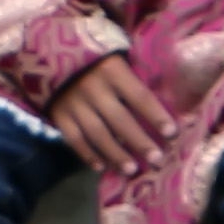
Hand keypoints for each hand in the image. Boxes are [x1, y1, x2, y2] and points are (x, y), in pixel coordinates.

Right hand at [47, 53, 174, 176]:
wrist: (51, 52)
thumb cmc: (98, 58)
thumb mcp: (118, 60)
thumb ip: (135, 79)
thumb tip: (163, 104)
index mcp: (113, 70)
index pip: (139, 96)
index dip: (156, 115)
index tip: (172, 133)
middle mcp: (92, 88)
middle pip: (120, 119)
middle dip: (139, 142)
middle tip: (156, 160)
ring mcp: (73, 103)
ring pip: (97, 134)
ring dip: (115, 154)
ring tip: (132, 170)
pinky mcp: (58, 115)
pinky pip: (73, 138)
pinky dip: (86, 154)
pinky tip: (101, 167)